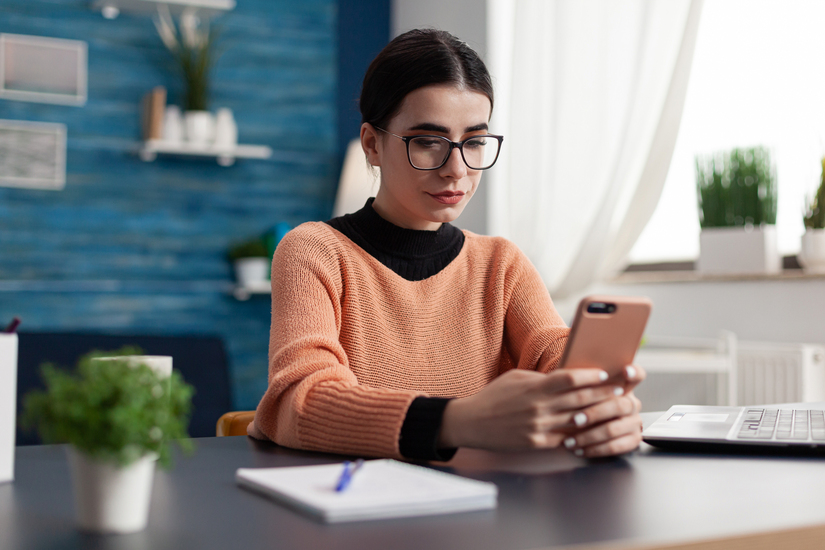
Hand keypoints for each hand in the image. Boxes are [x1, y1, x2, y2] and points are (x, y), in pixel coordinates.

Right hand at [438, 368, 624, 450]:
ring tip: (611, 409)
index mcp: (535, 388)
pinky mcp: (537, 443)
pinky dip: (580, 433)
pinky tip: (591, 429)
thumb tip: (568, 377)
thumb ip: (542, 379)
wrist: (472, 423)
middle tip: (619, 389)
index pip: (570, 379)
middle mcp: (539, 408)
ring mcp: (539, 427)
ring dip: (597, 415)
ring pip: (577, 421)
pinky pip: (566, 438)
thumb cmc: (494, 396)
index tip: (604, 373)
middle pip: (580, 399)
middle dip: (603, 394)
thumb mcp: (516, 378)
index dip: (590, 376)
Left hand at [560, 365, 646, 457]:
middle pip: (619, 405)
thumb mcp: (581, 391)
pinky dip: (594, 449)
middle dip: (594, 413)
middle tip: (575, 420)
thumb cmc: (580, 404)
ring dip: (589, 436)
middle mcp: (632, 403)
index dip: (633, 372)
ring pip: (613, 429)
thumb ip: (584, 383)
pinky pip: (615, 447)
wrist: (583, 426)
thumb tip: (573, 372)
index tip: (624, 370)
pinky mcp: (633, 440)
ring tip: (570, 440)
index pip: (637, 374)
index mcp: (624, 386)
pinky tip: (579, 449)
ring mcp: (635, 422)